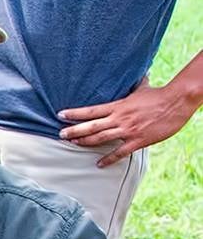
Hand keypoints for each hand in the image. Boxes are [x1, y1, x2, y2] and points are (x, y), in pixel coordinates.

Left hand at [59, 81, 198, 167]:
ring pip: (101, 138)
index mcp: (119, 106)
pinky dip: (108, 159)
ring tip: (73, 144)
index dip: (75, 113)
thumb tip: (135, 74)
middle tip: (60, 134)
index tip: (60, 114)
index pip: (91, 110)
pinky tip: (99, 164)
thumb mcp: (142, 88)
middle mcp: (120, 118)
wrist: (177, 102)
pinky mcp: (138, 140)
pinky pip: (120, 152)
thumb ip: (134, 86)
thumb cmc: (159, 95)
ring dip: (85, 142)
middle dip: (74, 131)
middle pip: (91, 126)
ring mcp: (128, 130)